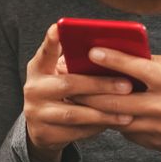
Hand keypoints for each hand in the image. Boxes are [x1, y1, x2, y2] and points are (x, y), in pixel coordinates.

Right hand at [23, 24, 133, 161]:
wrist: (41, 128)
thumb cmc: (60, 93)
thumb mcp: (60, 76)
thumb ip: (76, 65)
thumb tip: (113, 54)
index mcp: (38, 69)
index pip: (45, 51)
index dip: (51, 40)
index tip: (60, 27)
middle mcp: (33, 89)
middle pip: (68, 84)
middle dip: (100, 85)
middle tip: (127, 85)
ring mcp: (36, 113)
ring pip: (74, 113)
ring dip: (104, 113)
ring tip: (127, 112)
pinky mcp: (44, 134)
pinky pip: (76, 132)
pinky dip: (97, 128)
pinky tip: (114, 124)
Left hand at [72, 49, 160, 161]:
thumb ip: (160, 62)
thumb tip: (130, 53)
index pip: (139, 70)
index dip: (114, 59)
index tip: (92, 50)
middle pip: (117, 100)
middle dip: (88, 89)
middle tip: (67, 77)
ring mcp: (158, 130)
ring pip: (116, 118)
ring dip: (93, 106)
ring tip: (74, 92)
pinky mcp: (154, 144)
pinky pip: (126, 131)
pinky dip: (111, 119)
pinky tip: (97, 109)